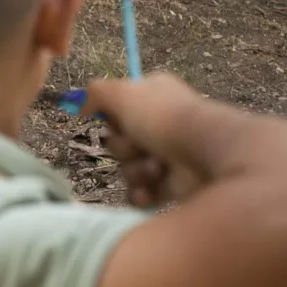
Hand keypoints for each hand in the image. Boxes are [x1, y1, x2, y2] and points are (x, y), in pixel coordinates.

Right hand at [82, 74, 206, 207]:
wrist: (207, 155)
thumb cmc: (164, 118)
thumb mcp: (122, 93)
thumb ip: (95, 94)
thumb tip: (79, 104)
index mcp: (154, 97)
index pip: (120, 108)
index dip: (113, 118)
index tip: (115, 121)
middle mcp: (163, 125)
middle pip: (119, 142)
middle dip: (123, 149)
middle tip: (138, 147)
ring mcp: (169, 155)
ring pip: (128, 169)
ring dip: (135, 171)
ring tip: (154, 169)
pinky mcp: (174, 185)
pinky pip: (141, 192)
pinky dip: (142, 193)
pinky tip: (150, 191)